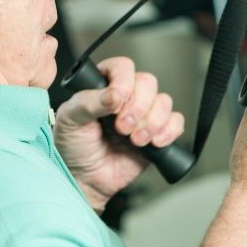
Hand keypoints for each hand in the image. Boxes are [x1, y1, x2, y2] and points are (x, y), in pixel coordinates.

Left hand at [54, 57, 185, 212]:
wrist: (85, 179)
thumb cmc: (72, 147)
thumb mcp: (70, 121)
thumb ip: (88, 103)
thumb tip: (115, 94)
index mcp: (103, 85)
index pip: (122, 67)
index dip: (124, 82)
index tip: (116, 104)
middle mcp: (126, 95)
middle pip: (148, 82)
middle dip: (138, 107)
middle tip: (122, 128)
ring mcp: (143, 113)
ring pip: (164, 101)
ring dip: (153, 122)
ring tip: (135, 141)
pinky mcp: (157, 132)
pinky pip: (176, 122)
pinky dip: (169, 131)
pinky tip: (154, 143)